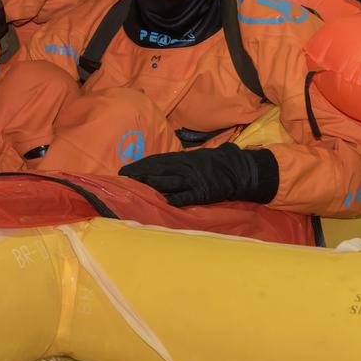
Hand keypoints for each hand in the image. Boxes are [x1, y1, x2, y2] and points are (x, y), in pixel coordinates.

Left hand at [118, 144, 278, 206]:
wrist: (236, 169)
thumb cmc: (212, 163)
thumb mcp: (192, 158)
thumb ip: (175, 163)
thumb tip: (156, 166)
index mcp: (181, 159)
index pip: (155, 161)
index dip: (139, 166)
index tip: (124, 171)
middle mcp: (184, 168)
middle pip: (158, 170)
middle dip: (140, 174)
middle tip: (123, 178)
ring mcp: (193, 180)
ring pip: (169, 181)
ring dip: (153, 183)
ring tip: (137, 186)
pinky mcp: (202, 192)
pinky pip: (188, 196)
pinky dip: (177, 199)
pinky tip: (166, 202)